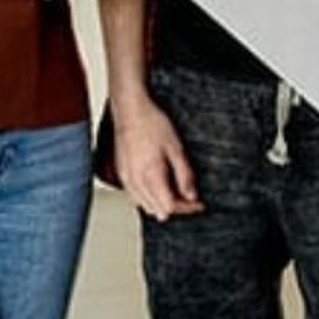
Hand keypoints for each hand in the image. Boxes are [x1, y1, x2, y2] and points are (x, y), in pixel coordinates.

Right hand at [112, 100, 202, 221]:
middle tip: (190, 198)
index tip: (198, 203)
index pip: (170, 206)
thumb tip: (191, 195)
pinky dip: (147, 198)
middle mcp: (135, 180)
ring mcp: (126, 177)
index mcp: (151, 175)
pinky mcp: (121, 172)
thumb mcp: (176, 148)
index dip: (187, 208)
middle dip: (176, 207)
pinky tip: (156, 188)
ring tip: (174, 193)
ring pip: (144, 205)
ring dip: (160, 204)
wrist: (130, 109)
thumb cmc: (151, 123)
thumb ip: (184, 175)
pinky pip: (134, 196)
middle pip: (157, 209)